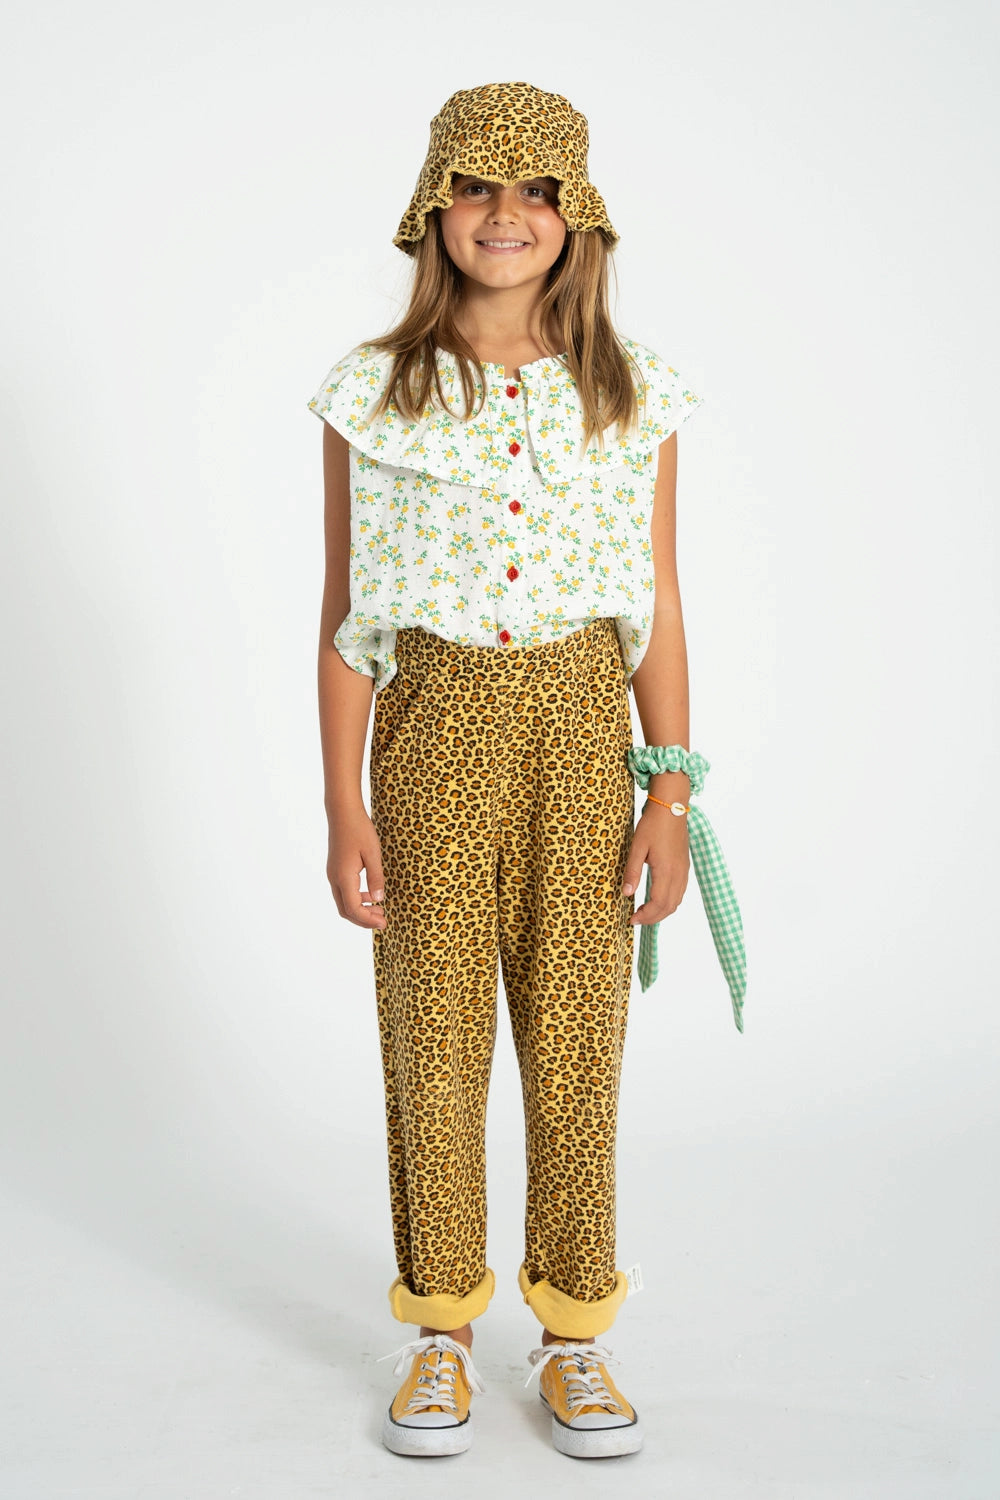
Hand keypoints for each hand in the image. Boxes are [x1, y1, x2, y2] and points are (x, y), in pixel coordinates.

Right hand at [326, 806, 386, 929]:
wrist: (343, 812)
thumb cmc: (359, 829)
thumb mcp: (373, 854)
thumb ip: (376, 878)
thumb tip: (378, 900)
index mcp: (343, 877)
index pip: (353, 909)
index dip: (368, 920)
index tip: (384, 923)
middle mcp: (335, 878)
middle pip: (346, 910)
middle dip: (363, 919)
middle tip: (383, 921)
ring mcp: (333, 874)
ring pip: (344, 902)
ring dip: (360, 909)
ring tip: (379, 909)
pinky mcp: (336, 869)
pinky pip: (344, 891)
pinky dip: (357, 899)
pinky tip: (371, 895)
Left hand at [622, 804, 689, 924]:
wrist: (672, 807)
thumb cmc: (653, 824)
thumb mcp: (637, 847)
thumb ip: (632, 871)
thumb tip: (626, 893)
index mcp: (666, 871)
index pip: (658, 904)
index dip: (646, 916)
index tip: (632, 919)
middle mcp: (678, 874)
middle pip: (669, 907)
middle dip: (653, 918)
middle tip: (637, 919)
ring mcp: (684, 870)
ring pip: (677, 901)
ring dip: (662, 911)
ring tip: (645, 911)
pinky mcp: (685, 866)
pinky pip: (680, 891)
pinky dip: (669, 901)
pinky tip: (657, 898)